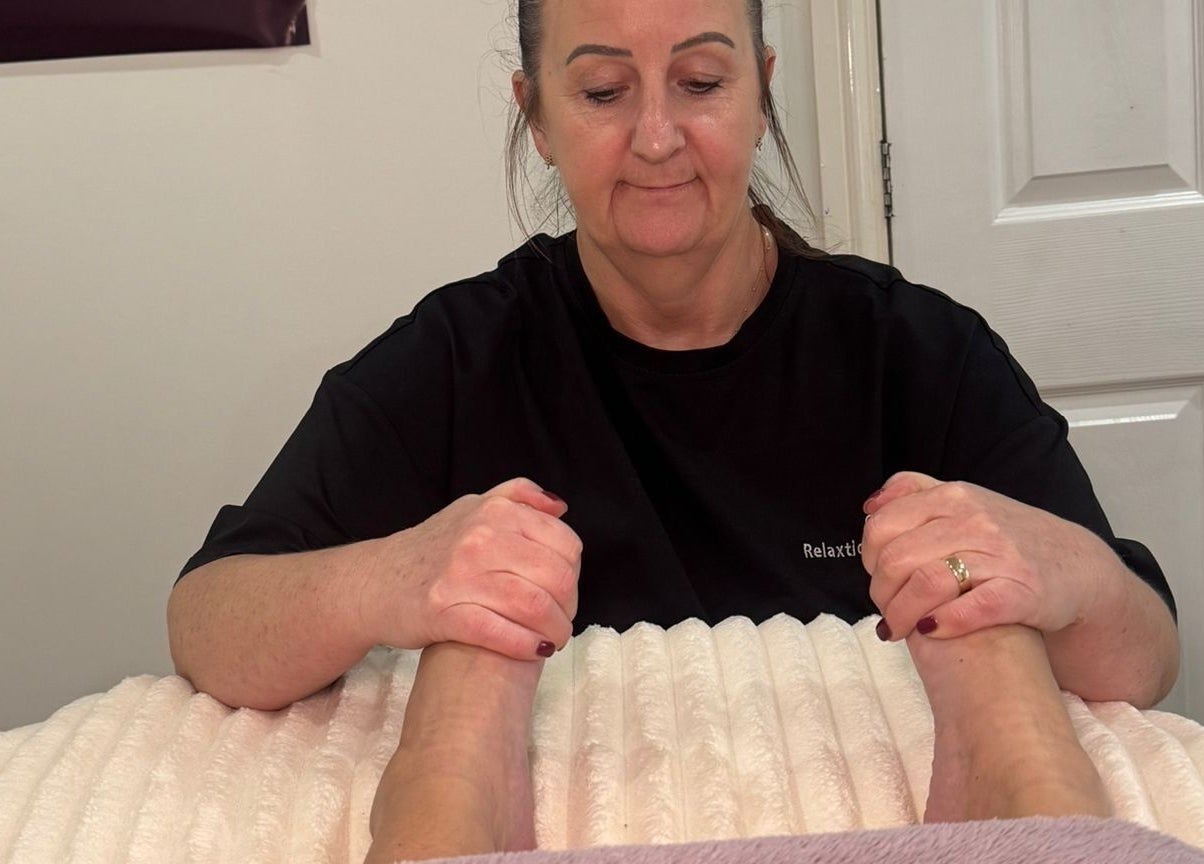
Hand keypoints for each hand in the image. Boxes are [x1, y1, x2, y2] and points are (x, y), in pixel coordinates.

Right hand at [358, 477, 581, 659]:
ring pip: (534, 607)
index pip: (565, 544)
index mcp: (495, 512)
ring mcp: (460, 575)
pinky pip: (500, 632)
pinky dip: (526, 645)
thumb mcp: (472, 507)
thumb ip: (517, 498)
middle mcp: (479, 539)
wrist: (375, 582)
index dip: (574, 574)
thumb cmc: (432, 549)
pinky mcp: (443, 612)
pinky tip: (534, 651)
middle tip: (561, 621)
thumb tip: (560, 507)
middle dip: (569, 607)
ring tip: (552, 640)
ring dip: (554, 631)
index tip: (566, 592)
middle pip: (555, 577)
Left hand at [861, 472, 1100, 640]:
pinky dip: (944, 622)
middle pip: (897, 558)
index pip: (882, 526)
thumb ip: (915, 493)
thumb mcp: (963, 502)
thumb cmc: (1009, 539)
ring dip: (901, 614)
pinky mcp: (1023, 592)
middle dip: (880, 592)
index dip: (868, 557)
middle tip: (885, 611)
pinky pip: (971, 608)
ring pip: (925, 583)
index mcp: (952, 498)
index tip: (876, 576)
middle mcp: (974, 521)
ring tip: (899, 629)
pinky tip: (932, 630)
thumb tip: (870, 505)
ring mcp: (1000, 555)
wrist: (1078, 568)